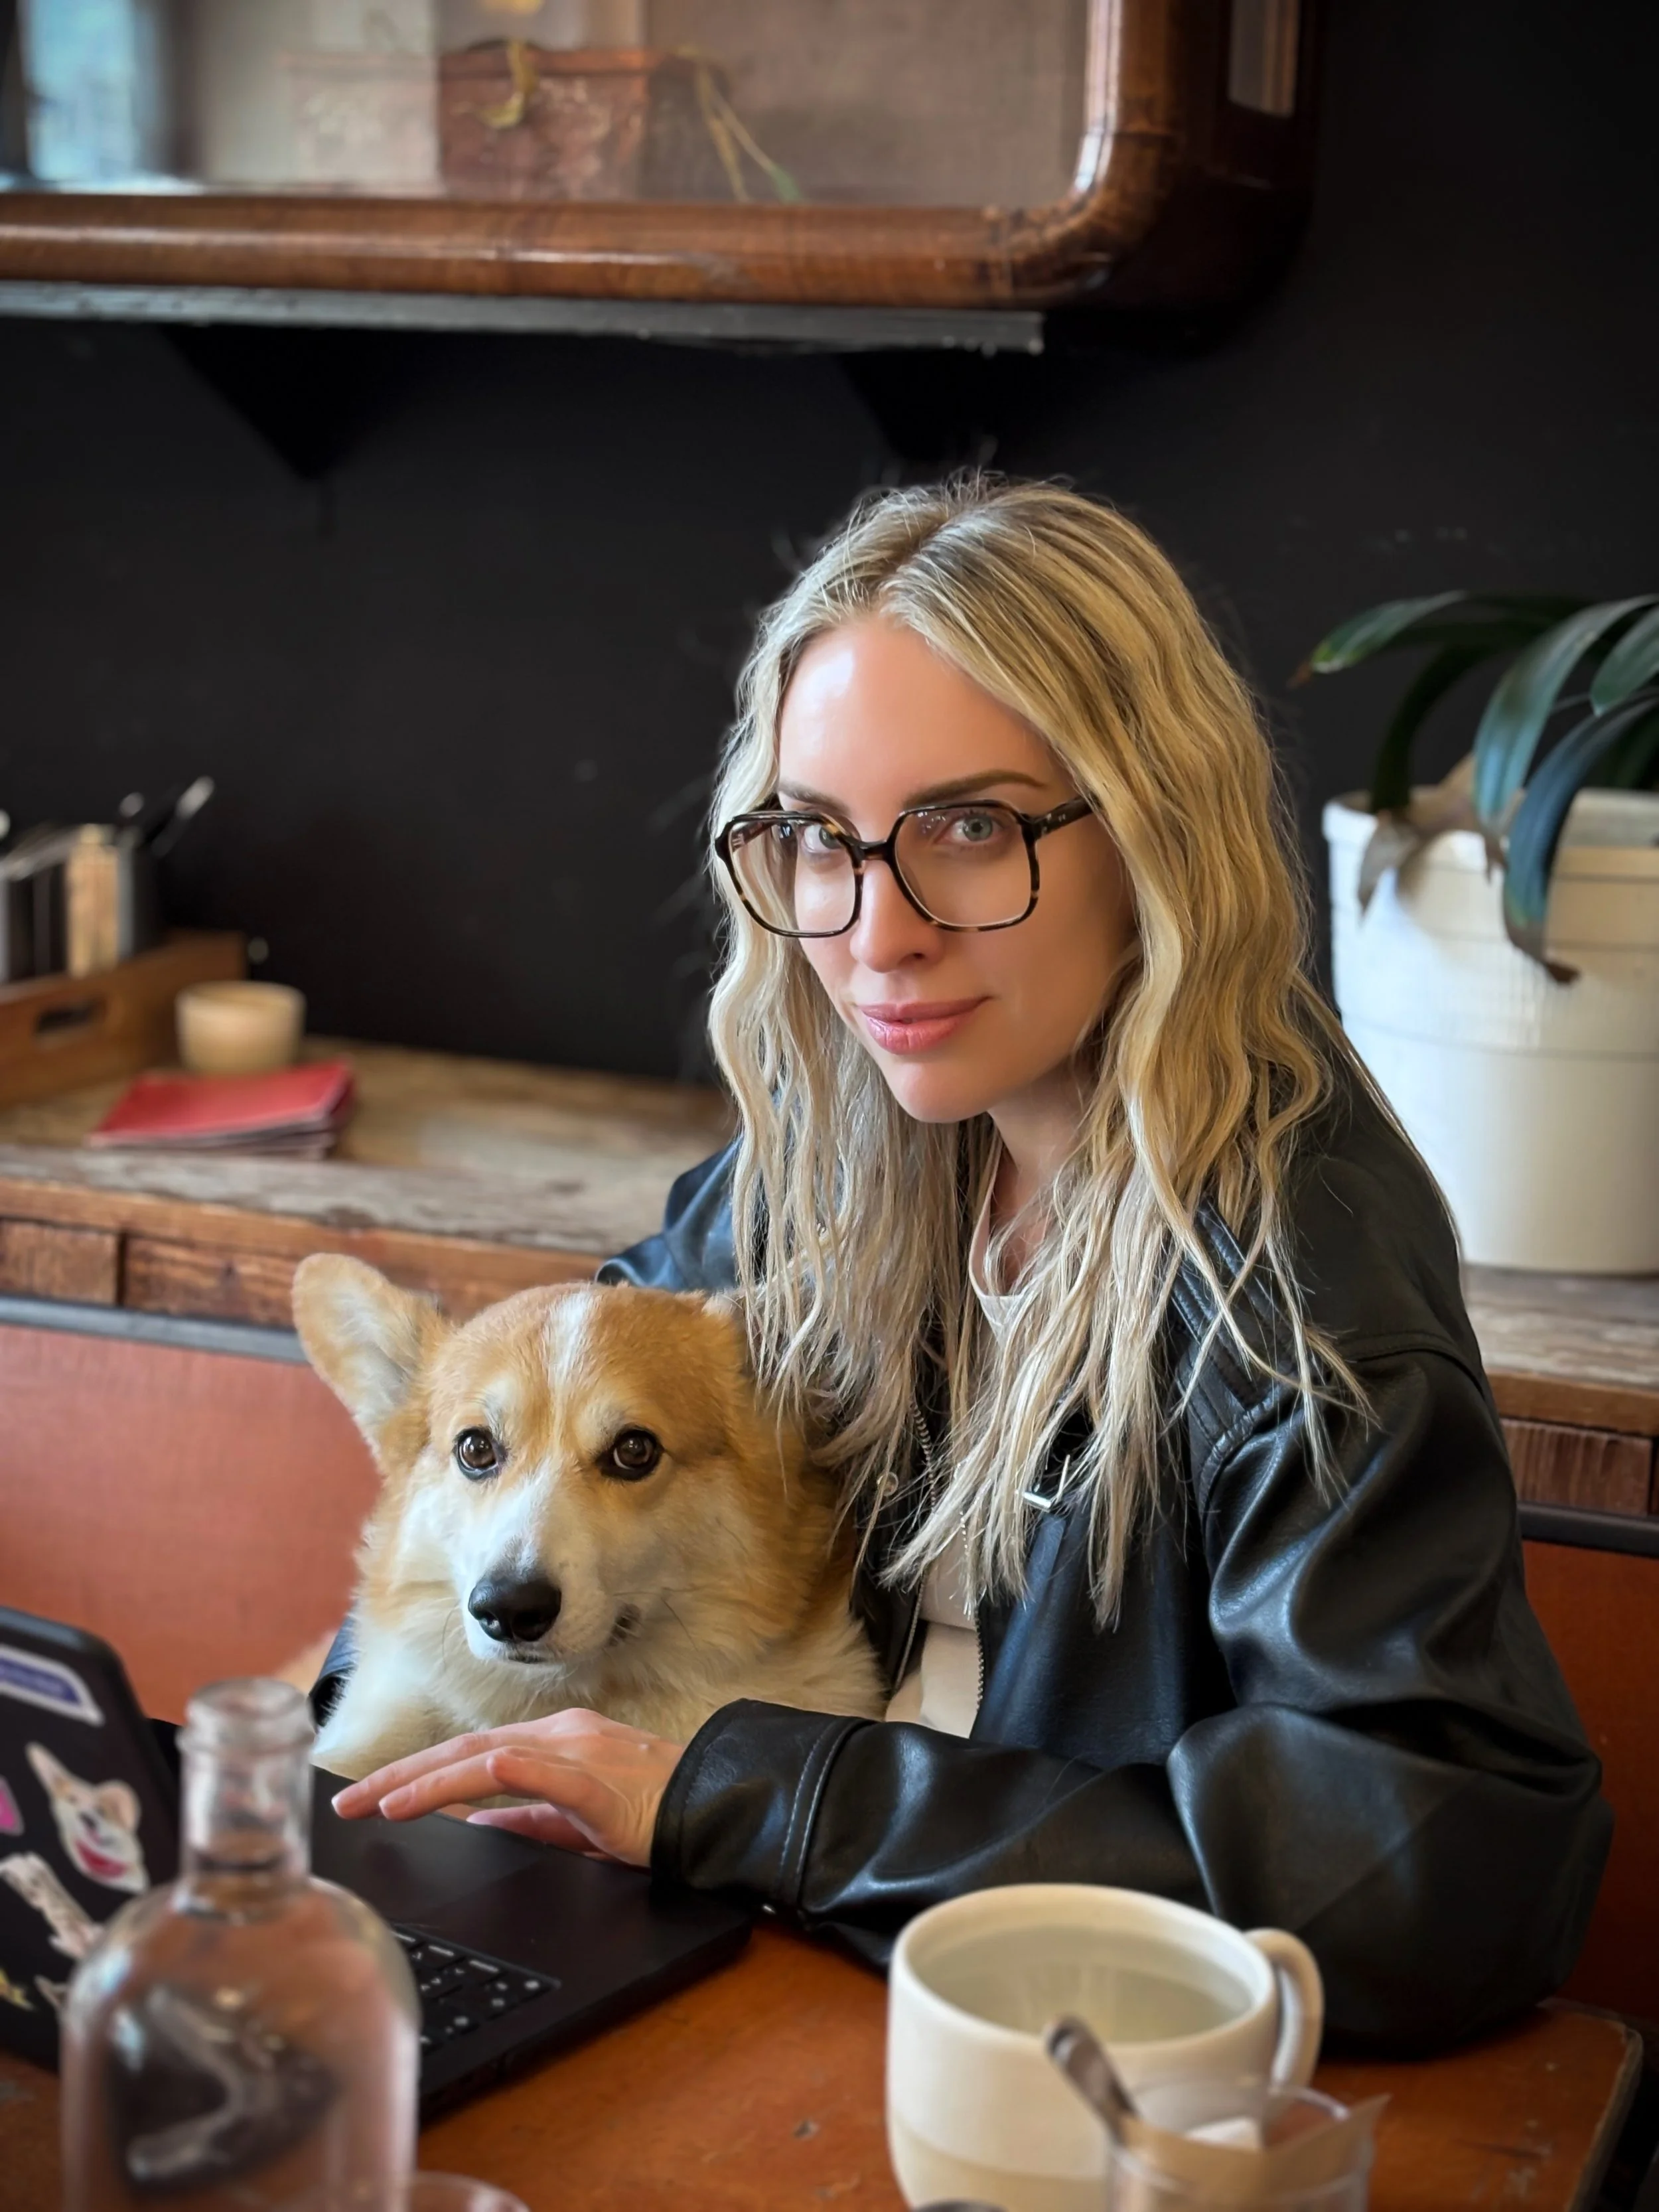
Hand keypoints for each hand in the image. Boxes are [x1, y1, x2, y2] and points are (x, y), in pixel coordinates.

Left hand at [329, 1709, 683, 1867]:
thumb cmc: (656, 1814)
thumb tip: (478, 1826)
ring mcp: (576, 1750)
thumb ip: (529, 1819)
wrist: (717, 1808)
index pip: (470, 1754)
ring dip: (425, 1779)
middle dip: (400, 1775)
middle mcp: (559, 1735)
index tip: (370, 1796)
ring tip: (379, 1802)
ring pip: (483, 1756)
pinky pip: (531, 1771)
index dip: (416, 1774)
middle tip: (348, 1800)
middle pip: (463, 1749)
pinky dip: (486, 1776)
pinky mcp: (593, 1778)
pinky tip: (454, 1787)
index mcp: (556, 1743)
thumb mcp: (579, 1820)